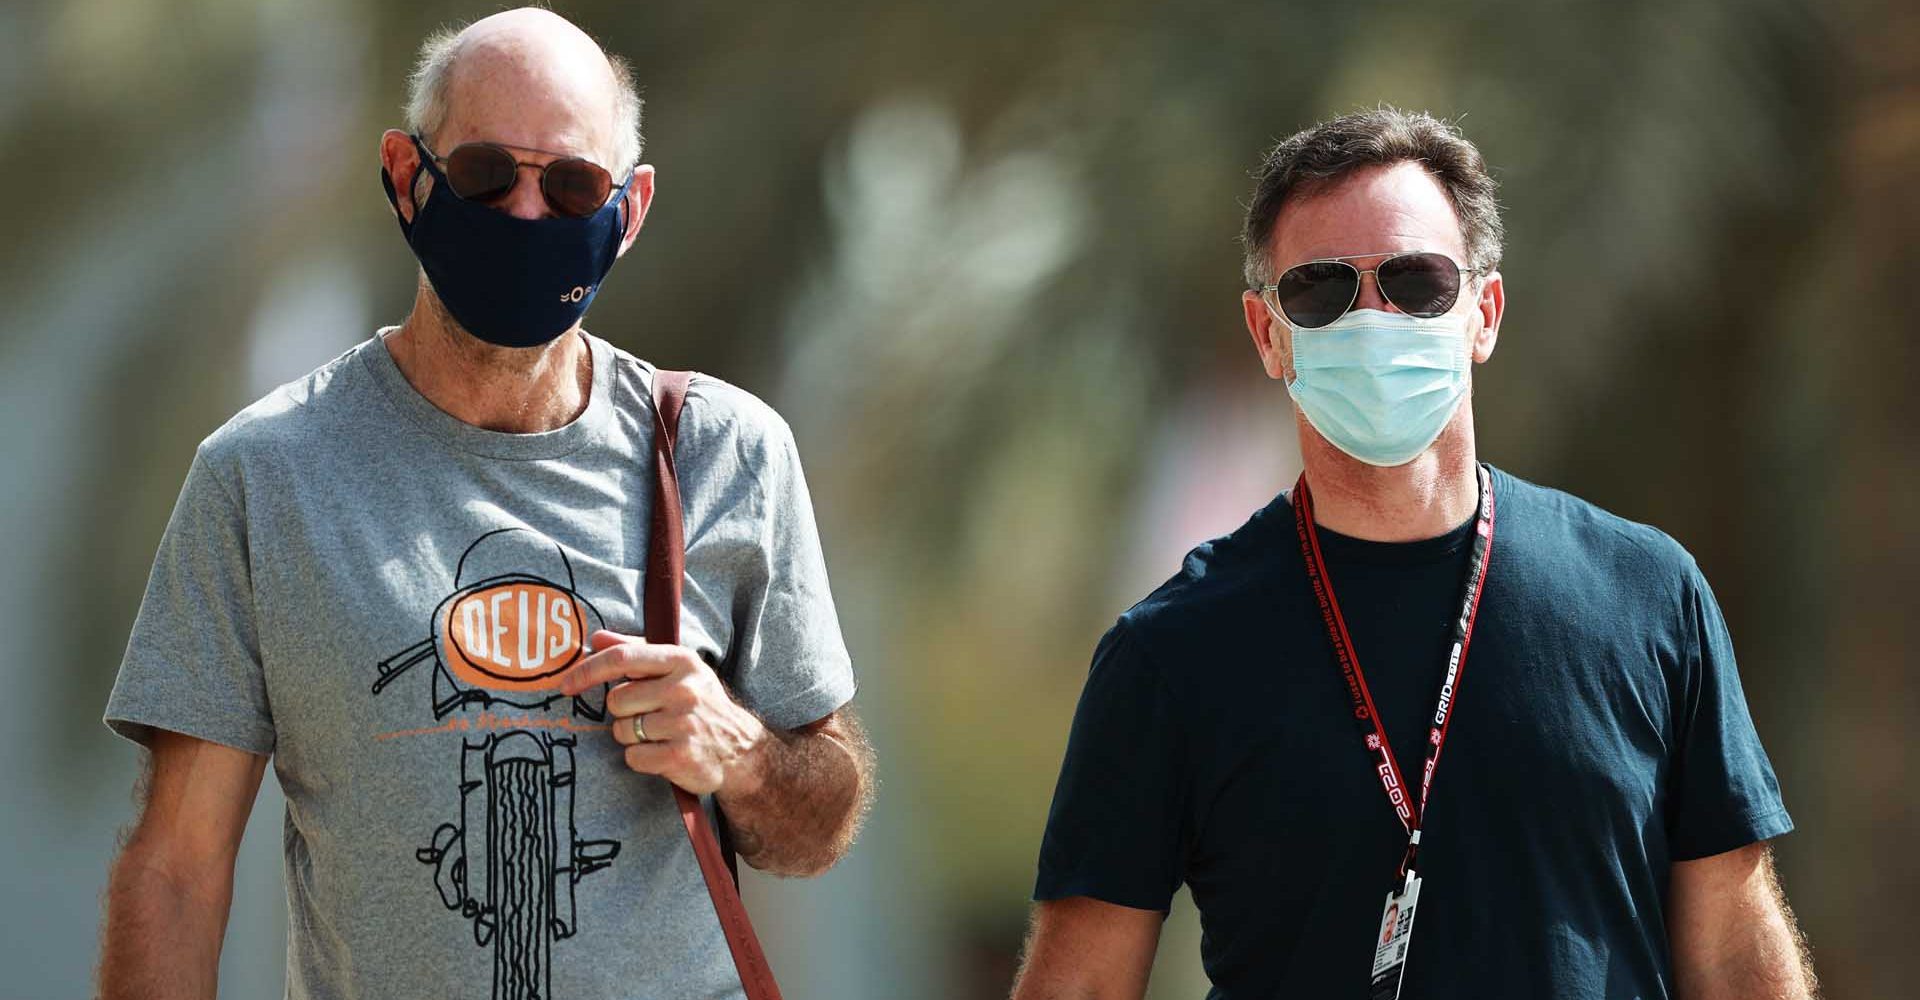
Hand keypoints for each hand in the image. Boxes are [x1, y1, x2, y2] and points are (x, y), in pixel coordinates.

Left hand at [557, 630, 768, 795]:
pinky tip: (662, 752)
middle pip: (616, 700)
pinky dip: (641, 758)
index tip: (566, 684)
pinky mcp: (680, 756)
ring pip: (622, 731)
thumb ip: (635, 651)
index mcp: (681, 661)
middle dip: (622, 712)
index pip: (623, 658)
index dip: (588, 670)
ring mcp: (683, 724)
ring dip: (632, 736)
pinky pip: (633, 757)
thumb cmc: (699, 703)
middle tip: (648, 714)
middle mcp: (684, 690)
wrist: (739, 748)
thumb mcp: (677, 669)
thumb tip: (596, 637)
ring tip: (658, 733)